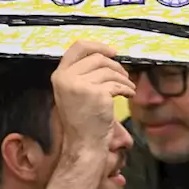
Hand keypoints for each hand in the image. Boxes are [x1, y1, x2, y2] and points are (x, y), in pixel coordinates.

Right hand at [51, 41, 135, 166]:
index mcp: (59, 75)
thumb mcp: (74, 92)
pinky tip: (129, 94)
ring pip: (110, 71)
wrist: (83, 143)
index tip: (112, 51)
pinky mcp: (96, 93)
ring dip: (124, 78)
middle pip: (98, 58)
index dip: (97, 45)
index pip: (77, 47)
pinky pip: (117, 84)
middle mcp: (67, 78)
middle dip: (116, 65)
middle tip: (125, 75)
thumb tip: (105, 55)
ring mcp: (81, 85)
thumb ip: (81, 73)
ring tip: (128, 87)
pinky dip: (127, 88)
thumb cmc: (82, 119)